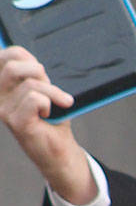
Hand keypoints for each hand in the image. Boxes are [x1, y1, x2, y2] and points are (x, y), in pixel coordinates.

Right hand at [0, 44, 94, 200]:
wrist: (59, 151)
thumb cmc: (52, 119)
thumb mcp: (43, 89)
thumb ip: (33, 74)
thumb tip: (31, 60)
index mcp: (2, 85)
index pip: (8, 55)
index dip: (29, 58)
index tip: (41, 74)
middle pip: (14, 66)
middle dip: (40, 74)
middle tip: (50, 90)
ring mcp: (4, 110)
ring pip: (30, 84)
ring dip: (52, 92)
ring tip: (55, 104)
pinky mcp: (15, 122)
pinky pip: (36, 99)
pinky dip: (50, 103)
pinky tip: (48, 114)